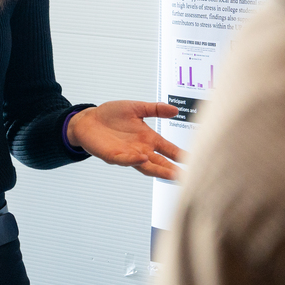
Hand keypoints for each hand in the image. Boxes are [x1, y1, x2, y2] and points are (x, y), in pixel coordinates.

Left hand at [66, 101, 183, 179]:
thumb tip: (175, 109)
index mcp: (148, 138)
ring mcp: (128, 154)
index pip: (169, 149)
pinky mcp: (113, 155)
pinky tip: (143, 158)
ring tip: (172, 174)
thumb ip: (155, 109)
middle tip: (188, 177)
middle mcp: (141, 149)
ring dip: (158, 170)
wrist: (88, 120)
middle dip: (174, 169)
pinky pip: (125, 159)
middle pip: (161, 162)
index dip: (181, 155)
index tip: (196, 161)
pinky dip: (133, 160)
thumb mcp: (136, 108)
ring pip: (146, 166)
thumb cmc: (112, 115)